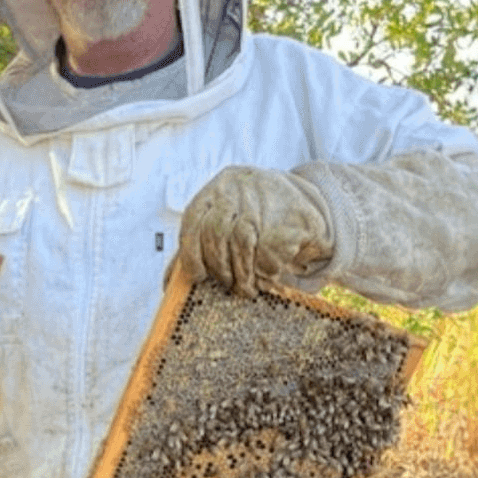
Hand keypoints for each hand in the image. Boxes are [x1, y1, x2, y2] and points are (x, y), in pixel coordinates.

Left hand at [178, 166, 332, 296]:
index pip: (193, 220)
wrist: (308, 205)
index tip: (198, 276)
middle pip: (215, 234)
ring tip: (246, 288)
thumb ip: (197, 246)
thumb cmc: (257, 218)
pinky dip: (266, 270)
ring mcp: (264, 200)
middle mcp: (237, 189)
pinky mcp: (289, 217)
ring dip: (242, 274)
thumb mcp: (225, 221)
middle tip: (227, 284)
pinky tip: (269, 272)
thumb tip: (169, 283)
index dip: (191, 252)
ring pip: (241, 244)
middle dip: (219, 267)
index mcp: (217, 189)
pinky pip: (268, 252)